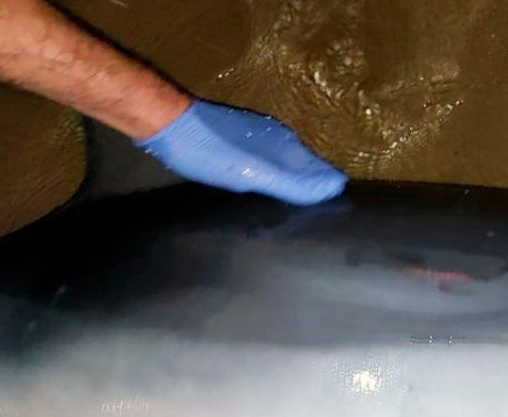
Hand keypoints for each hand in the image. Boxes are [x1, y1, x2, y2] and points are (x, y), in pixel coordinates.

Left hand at [135, 99, 347, 205]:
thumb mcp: (252, 173)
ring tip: (306, 197)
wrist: (166, 121)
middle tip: (328, 205)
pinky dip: (276, 172)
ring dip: (298, 177)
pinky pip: (269, 157)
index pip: (319, 169)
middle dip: (318, 182)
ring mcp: (257, 136)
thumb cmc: (209, 151)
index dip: (329, 186)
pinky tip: (270, 181)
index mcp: (284, 145)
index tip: (341, 204)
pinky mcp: (239, 137)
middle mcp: (276, 138)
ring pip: (287, 160)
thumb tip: (335, 188)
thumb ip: (293, 183)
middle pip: (306, 164)